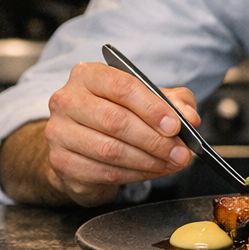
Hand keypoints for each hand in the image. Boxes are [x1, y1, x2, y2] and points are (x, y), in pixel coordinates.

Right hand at [40, 61, 200, 206]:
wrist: (81, 144)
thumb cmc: (117, 114)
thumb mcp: (150, 100)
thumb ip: (175, 102)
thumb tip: (189, 118)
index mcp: (88, 75)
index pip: (123, 87)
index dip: (153, 108)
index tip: (176, 126)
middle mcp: (67, 100)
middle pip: (116, 120)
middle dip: (155, 140)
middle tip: (180, 152)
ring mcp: (59, 132)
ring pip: (110, 150)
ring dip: (148, 161)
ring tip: (170, 163)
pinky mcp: (60, 162)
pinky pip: (103, 172)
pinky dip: (134, 175)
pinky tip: (151, 171)